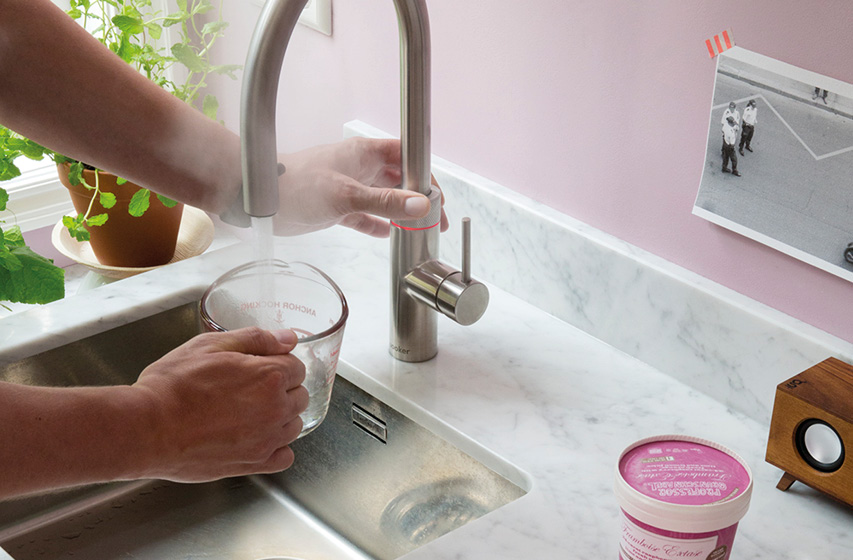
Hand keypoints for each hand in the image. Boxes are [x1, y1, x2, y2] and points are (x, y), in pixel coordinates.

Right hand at [131, 327, 308, 481]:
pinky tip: (257, 438)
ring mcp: (266, 439)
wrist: (147, 427)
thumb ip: (256, 339)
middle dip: (283, 389)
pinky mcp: (253, 464)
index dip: (278, 364)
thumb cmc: (173, 386)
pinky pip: (284, 457)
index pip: (297, 367)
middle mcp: (275, 409)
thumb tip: (287, 338)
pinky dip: (277, 447)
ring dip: (281, 417)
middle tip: (251, 389)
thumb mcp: (211, 345)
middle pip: (300, 396)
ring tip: (251, 412)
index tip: (261, 367)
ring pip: (294, 425)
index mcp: (269, 376)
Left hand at [274, 137, 448, 236]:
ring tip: (420, 231)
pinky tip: (390, 235)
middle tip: (435, 222)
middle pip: (400, 180)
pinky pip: (365, 216)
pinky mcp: (338, 208)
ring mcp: (349, 188)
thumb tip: (420, 205)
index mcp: (364, 153)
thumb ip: (384, 202)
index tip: (438, 197)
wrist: (259, 199)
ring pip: (385, 199)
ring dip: (402, 213)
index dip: (425, 174)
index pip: (407, 156)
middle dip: (419, 198)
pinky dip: (378, 225)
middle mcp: (360, 168)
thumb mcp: (346, 195)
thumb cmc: (296, 185)